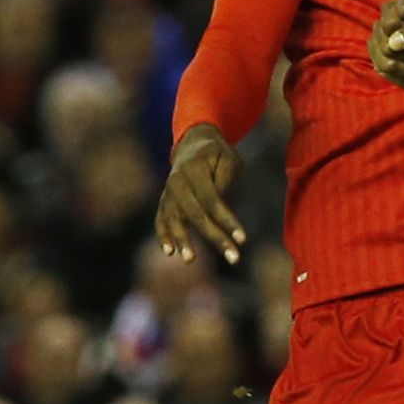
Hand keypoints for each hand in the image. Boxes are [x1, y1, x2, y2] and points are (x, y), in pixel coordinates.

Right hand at [159, 123, 244, 264]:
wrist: (193, 144)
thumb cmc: (217, 154)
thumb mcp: (229, 160)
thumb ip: (224, 181)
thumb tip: (220, 209)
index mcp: (194, 168)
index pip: (212, 199)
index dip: (227, 220)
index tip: (243, 240)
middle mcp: (177, 180)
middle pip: (195, 213)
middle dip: (214, 237)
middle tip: (233, 259)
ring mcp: (168, 191)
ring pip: (175, 218)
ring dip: (182, 239)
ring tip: (190, 259)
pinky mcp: (165, 201)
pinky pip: (161, 219)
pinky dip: (163, 235)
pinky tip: (169, 252)